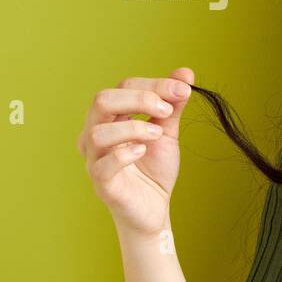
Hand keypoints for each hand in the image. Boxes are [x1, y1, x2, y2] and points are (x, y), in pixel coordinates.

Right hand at [77, 67, 194, 238]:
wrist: (156, 208)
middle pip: (102, 100)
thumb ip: (173, 105)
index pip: (123, 87)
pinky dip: (124, 154)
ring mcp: (95, 159)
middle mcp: (96, 134)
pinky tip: (143, 152)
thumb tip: (185, 73)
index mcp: (111, 117)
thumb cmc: (154, 169)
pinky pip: (102, 165)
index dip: (154, 85)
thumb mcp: (168, 132)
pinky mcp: (102, 183)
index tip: (182, 90)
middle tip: (166, 110)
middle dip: (139, 99)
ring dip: (133, 128)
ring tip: (157, 134)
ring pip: (97, 132)